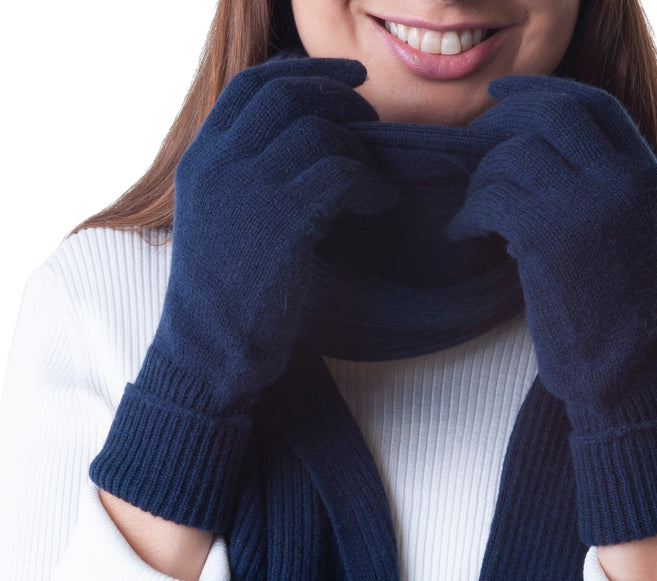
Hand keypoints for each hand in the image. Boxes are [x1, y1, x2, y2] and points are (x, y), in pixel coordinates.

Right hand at [153, 56, 395, 411]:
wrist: (208, 354)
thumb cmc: (226, 301)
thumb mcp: (222, 224)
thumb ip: (249, 180)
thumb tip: (311, 150)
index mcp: (200, 160)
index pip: (252, 87)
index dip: (305, 74)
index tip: (347, 81)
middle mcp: (219, 164)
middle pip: (288, 98)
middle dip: (339, 99)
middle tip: (372, 120)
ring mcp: (248, 188)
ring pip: (318, 132)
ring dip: (358, 150)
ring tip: (373, 181)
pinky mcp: (282, 220)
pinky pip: (340, 174)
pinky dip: (369, 182)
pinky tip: (380, 202)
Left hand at [452, 74, 656, 416]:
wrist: (624, 376)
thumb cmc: (614, 320)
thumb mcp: (624, 239)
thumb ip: (596, 192)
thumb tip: (528, 158)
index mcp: (647, 178)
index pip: (594, 106)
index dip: (543, 93)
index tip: (503, 99)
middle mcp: (622, 180)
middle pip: (550, 115)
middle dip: (502, 122)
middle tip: (471, 145)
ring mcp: (586, 204)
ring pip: (513, 156)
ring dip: (481, 180)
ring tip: (473, 215)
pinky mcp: (546, 236)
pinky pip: (491, 197)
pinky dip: (468, 213)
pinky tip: (462, 234)